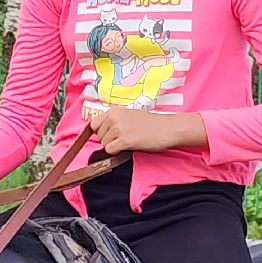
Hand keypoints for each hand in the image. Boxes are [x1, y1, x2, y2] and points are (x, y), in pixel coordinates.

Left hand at [89, 108, 205, 154]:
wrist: (167, 128)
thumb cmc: (152, 123)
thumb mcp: (129, 115)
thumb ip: (115, 120)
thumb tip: (102, 131)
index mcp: (114, 111)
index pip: (94, 124)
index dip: (100, 132)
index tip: (108, 136)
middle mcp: (114, 118)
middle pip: (98, 135)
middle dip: (108, 140)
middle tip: (124, 138)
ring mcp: (118, 129)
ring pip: (104, 144)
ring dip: (114, 146)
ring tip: (130, 140)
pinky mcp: (124, 140)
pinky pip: (110, 150)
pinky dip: (117, 152)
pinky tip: (129, 146)